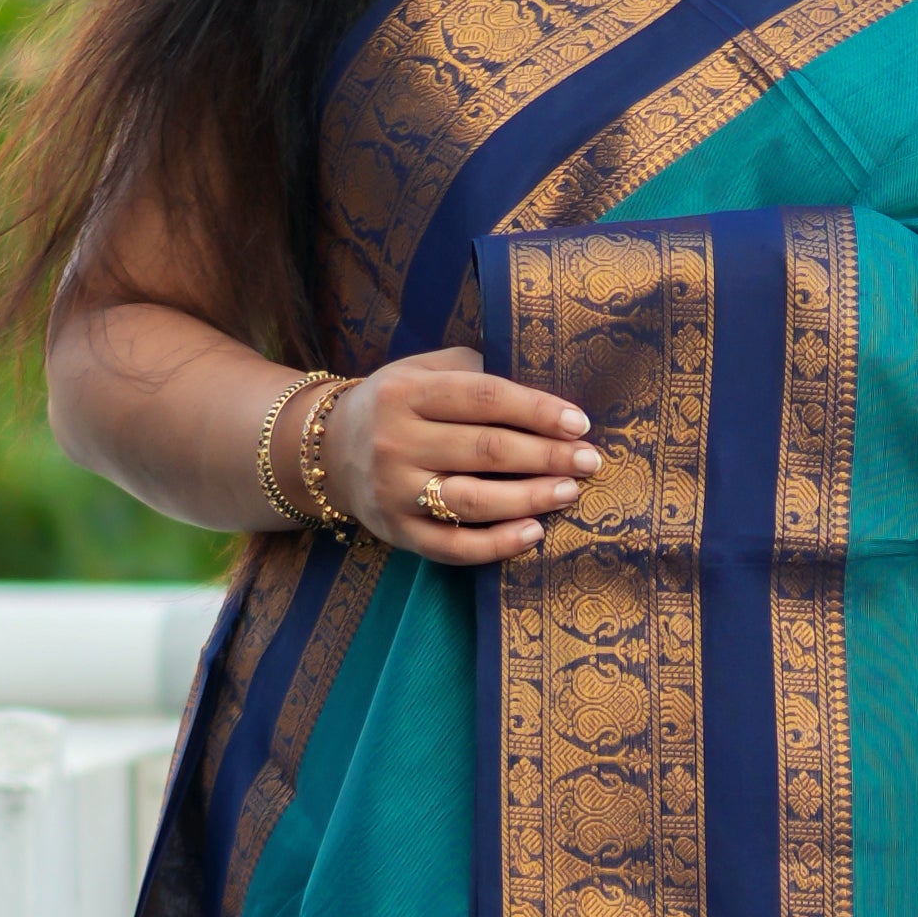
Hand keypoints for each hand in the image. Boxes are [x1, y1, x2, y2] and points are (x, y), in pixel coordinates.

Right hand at [314, 344, 600, 561]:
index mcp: (407, 393)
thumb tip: (541, 385)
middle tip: (589, 461)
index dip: (537, 410)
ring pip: (474, 499)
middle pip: (487, 449)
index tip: (579, 423)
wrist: (327, 452)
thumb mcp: (421, 371)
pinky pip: (454, 546)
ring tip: (570, 492)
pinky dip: (497, 544)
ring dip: (531, 498)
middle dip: (547, 455)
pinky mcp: (397, 533)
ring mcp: (395, 491)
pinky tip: (534, 533)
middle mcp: (397, 441)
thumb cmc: (395, 405)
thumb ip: (472, 370)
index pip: (485, 398)